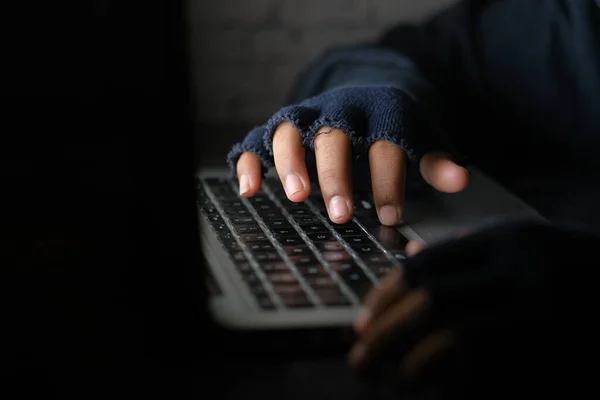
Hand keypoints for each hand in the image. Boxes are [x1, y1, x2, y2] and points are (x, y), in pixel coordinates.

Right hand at [229, 87, 469, 224]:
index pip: (385, 142)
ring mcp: (307, 115)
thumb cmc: (396, 123)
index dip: (387, 179)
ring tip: (296, 196)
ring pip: (290, 130)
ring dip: (290, 162)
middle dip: (335, 174)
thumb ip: (435, 160)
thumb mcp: (421, 137)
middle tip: (340, 213)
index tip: (389, 216)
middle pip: (334, 135)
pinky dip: (249, 160)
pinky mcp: (282, 126)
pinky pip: (257, 138)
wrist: (367, 89)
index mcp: (381, 110)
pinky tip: (249, 189)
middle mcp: (340, 109)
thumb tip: (460, 180)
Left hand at [346, 221, 589, 384]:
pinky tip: (438, 389)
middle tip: (359, 359)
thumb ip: (466, 254)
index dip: (383, 300)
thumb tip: (409, 265)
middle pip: (431, 303)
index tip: (361, 325)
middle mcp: (523, 274)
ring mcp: (541, 317)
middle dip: (385, 334)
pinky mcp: (554, 360)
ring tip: (395, 378)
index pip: (425, 267)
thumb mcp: (520, 247)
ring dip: (413, 365)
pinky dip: (454, 387)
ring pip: (455, 342)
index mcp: (507, 242)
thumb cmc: (567, 273)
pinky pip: (487, 376)